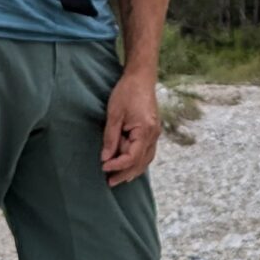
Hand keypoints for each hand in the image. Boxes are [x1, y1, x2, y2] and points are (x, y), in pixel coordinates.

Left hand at [101, 68, 162, 185]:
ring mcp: (155, 134)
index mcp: (145, 131)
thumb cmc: (127, 92)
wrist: (141, 77)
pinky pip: (147, 152)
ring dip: (132, 170)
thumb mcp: (114, 114)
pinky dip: (138, 161)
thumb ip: (110, 137)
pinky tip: (129, 166)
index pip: (132, 157)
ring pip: (146, 160)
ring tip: (118, 178)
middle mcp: (154, 135)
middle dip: (125, 173)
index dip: (118, 165)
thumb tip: (105, 158)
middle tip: (109, 182)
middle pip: (140, 162)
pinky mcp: (152, 131)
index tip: (104, 168)